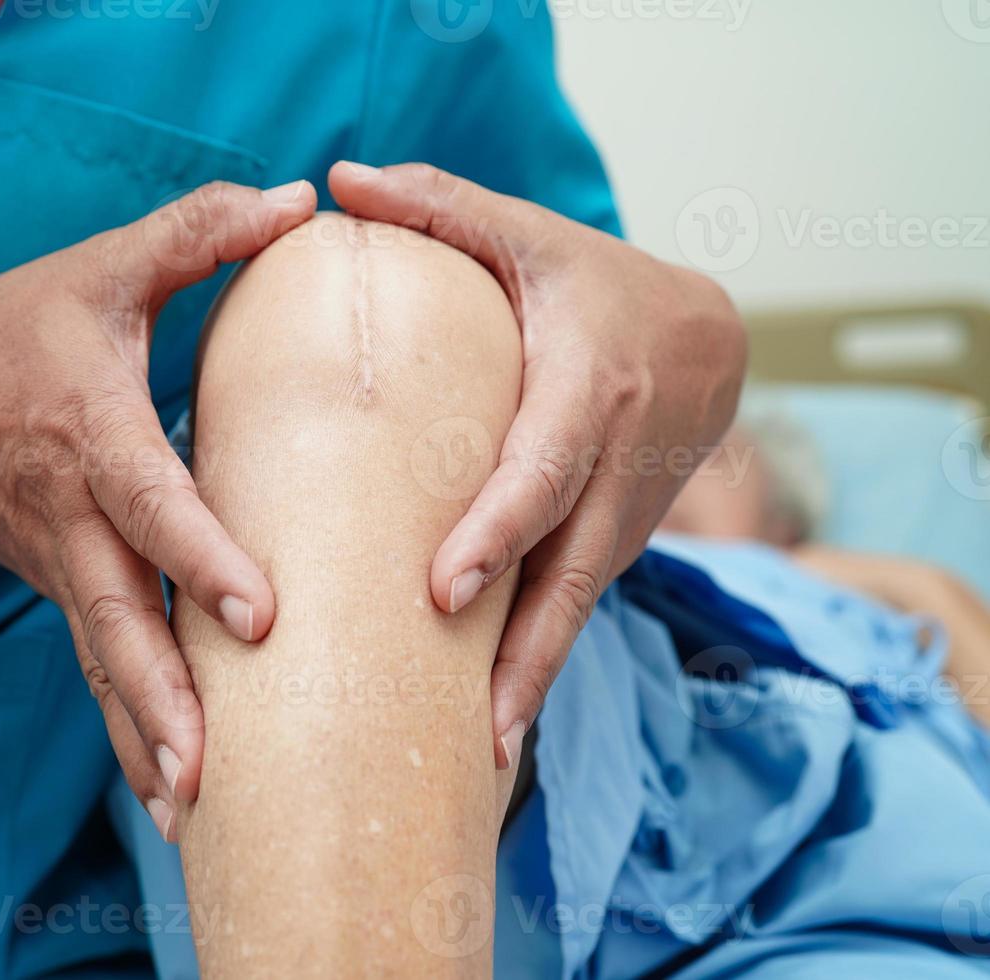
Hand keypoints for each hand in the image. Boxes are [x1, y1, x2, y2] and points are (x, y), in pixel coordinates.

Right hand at [0, 180, 317, 836]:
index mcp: (91, 437)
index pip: (150, 504)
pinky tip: (174, 800)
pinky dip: (132, 734)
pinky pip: (101, 666)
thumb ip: (196, 233)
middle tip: (213, 772)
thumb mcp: (99, 270)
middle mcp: (73, 519)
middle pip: (117, 622)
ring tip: (196, 819)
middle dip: (162, 700)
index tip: (260, 616)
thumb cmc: (10, 335)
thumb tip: (300, 202)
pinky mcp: (65, 591)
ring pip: (105, 663)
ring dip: (144, 741)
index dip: (202, 557)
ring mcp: (62, 567)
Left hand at [329, 161, 745, 766]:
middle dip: (526, 653)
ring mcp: (622, 515)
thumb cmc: (593, 282)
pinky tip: (489, 725)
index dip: (499, 530)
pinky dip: (537, 662)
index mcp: (587, 384)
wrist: (703, 336)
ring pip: (577, 607)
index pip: (541, 470)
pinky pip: (570, 605)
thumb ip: (440, 206)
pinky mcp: (612, 542)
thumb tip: (338, 184)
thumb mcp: (529, 235)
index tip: (444, 589)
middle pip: (572, 571)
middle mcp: (614, 464)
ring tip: (481, 758)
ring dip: (535, 681)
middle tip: (474, 730)